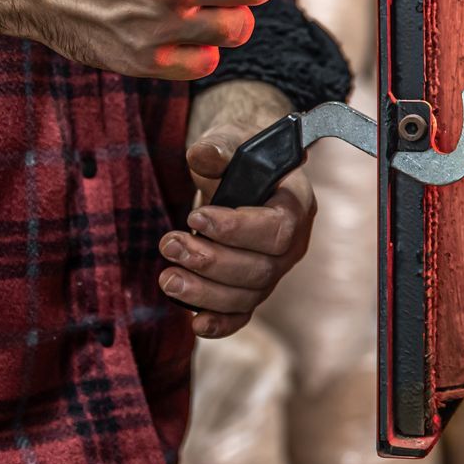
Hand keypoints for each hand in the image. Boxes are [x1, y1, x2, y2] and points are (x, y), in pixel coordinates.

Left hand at [159, 82, 315, 337]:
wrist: (235, 172)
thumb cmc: (235, 155)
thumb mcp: (227, 140)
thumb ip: (219, 147)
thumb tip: (208, 156)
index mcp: (296, 202)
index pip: (277, 227)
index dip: (237, 229)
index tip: (196, 216)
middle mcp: (292, 243)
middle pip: (261, 269)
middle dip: (211, 261)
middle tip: (169, 243)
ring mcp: (274, 270)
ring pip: (248, 295)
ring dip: (205, 292)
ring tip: (167, 278)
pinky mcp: (253, 288)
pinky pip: (243, 314)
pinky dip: (221, 323)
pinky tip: (195, 323)